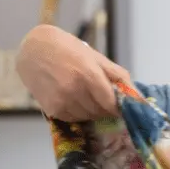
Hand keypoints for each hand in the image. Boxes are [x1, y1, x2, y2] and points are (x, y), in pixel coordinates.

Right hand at [15, 24, 131, 121]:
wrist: (33, 50)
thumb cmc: (69, 50)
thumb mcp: (96, 57)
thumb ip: (117, 75)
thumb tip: (136, 93)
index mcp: (89, 75)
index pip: (111, 103)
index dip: (119, 106)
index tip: (122, 105)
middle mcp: (74, 90)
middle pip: (100, 111)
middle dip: (106, 107)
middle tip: (104, 98)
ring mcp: (61, 101)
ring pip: (88, 116)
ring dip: (93, 111)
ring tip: (88, 96)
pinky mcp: (51, 110)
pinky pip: (73, 118)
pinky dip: (79, 113)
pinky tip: (76, 99)